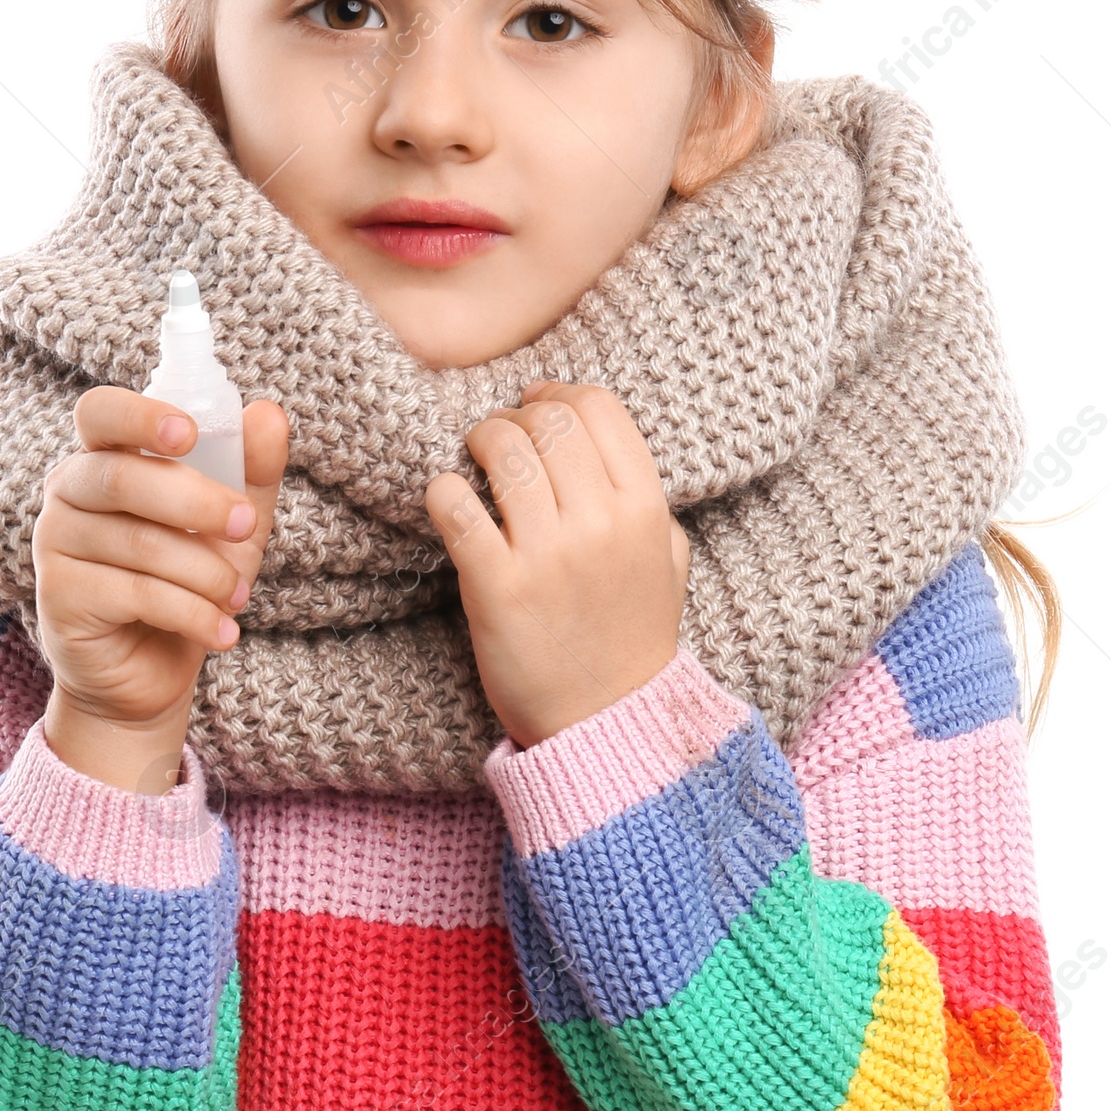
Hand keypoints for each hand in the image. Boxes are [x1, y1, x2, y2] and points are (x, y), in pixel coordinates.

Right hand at [34, 389, 288, 789]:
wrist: (151, 672)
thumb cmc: (187, 581)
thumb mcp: (230, 526)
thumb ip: (251, 471)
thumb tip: (269, 414)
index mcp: (104, 457)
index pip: (101, 413)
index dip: (140, 417)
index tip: (189, 433)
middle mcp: (68, 492)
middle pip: (122, 477)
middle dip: (197, 501)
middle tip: (245, 526)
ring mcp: (54, 544)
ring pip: (140, 543)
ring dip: (206, 573)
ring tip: (237, 597)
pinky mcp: (60, 598)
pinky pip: (136, 594)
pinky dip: (193, 614)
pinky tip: (222, 633)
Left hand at [424, 382, 689, 748]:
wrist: (605, 717)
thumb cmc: (632, 634)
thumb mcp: (668, 559)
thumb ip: (649, 499)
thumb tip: (602, 441)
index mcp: (646, 508)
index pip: (598, 406)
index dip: (558, 393)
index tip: (535, 406)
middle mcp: (601, 523)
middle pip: (547, 418)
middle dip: (514, 417)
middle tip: (500, 439)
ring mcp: (548, 554)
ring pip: (500, 448)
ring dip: (478, 442)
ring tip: (473, 463)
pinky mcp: (496, 586)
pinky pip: (454, 504)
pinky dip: (442, 491)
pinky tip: (449, 504)